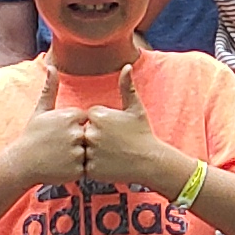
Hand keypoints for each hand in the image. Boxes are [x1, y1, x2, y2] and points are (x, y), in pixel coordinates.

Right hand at [0, 73, 81, 189]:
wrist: (21, 163)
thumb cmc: (32, 135)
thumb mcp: (41, 111)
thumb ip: (50, 89)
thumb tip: (51, 66)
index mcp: (70, 115)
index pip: (84, 119)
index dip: (74, 126)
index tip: (60, 132)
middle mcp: (76, 132)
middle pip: (87, 135)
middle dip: (77, 141)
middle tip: (59, 146)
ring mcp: (77, 151)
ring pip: (87, 152)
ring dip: (77, 155)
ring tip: (60, 155)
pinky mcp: (77, 169)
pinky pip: (85, 168)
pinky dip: (76, 168)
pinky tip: (61, 166)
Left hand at [73, 69, 184, 190]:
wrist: (150, 161)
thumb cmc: (142, 133)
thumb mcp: (136, 108)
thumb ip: (126, 87)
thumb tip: (127, 65)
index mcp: (97, 114)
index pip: (89, 117)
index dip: (102, 124)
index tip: (115, 130)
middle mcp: (91, 132)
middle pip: (84, 133)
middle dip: (95, 138)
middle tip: (113, 144)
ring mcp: (90, 151)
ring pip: (84, 150)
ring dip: (93, 153)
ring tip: (111, 154)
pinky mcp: (90, 169)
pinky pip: (85, 166)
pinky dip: (94, 166)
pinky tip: (109, 164)